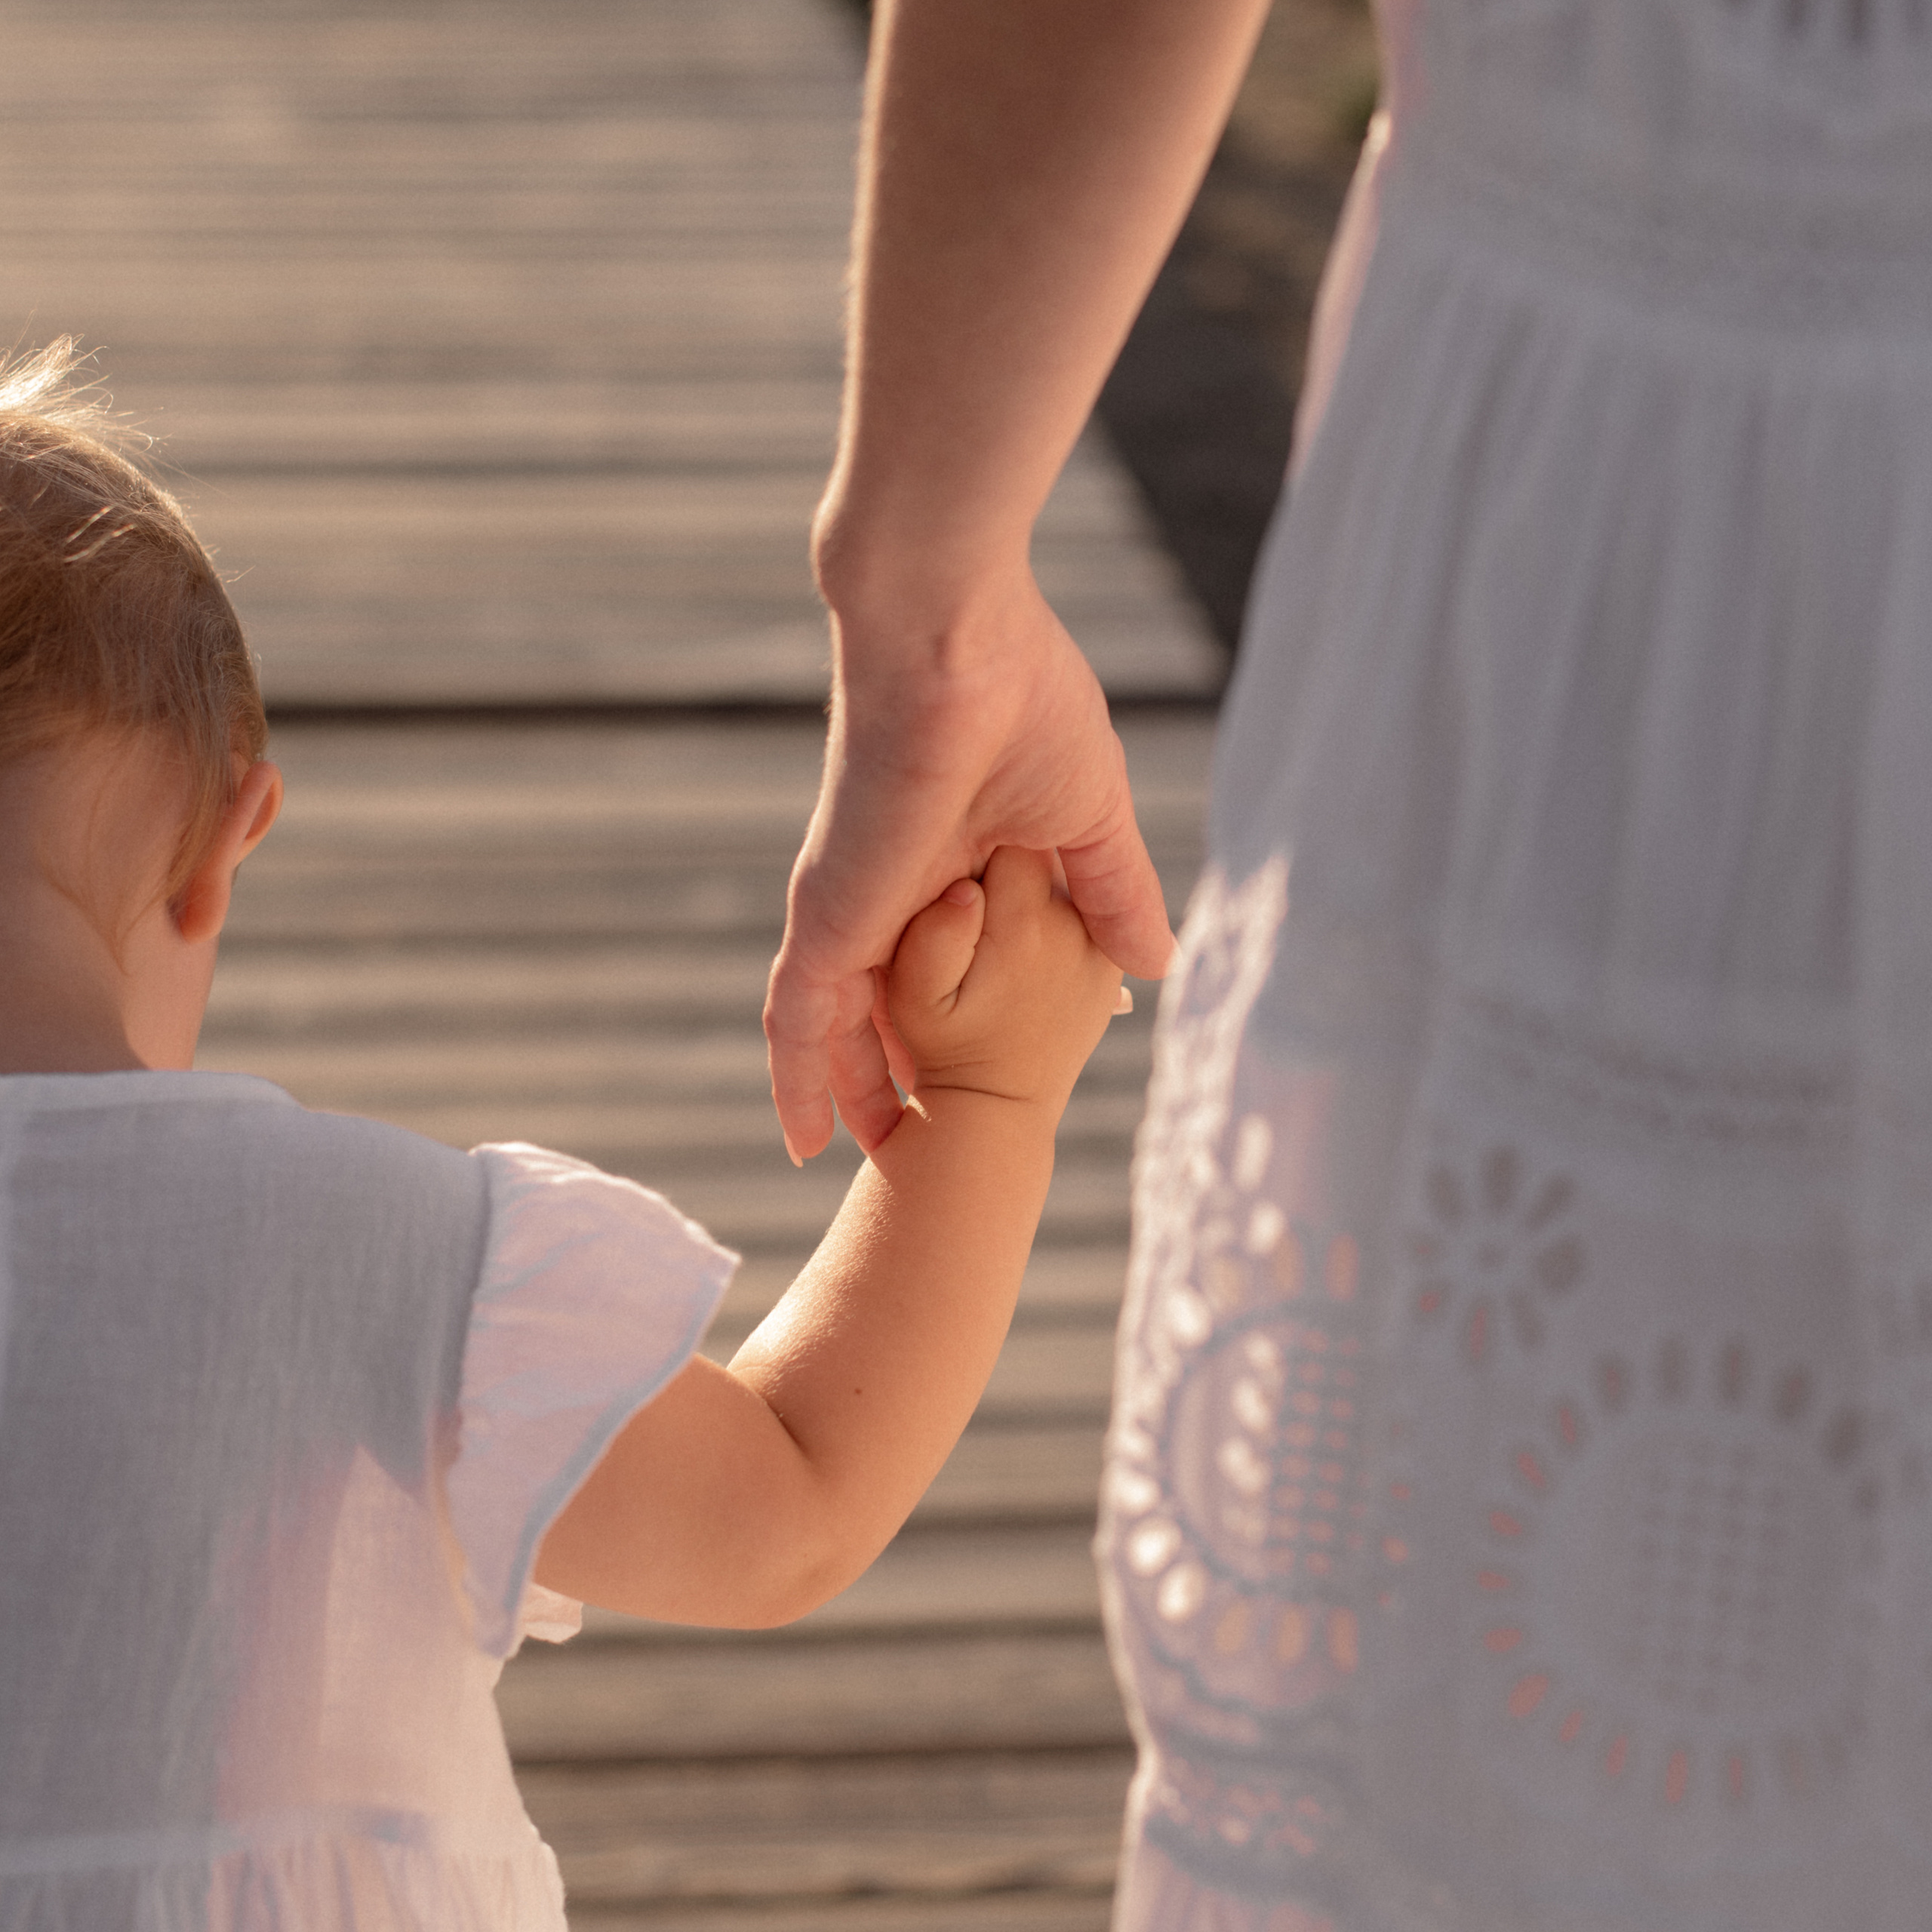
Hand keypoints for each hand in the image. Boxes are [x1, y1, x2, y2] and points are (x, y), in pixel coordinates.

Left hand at [765, 566, 1173, 1160]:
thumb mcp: (1091, 821)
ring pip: (832, 1023)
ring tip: (867, 1158)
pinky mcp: (826, 916)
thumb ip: (1114, 892)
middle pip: (886, 1000)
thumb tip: (1154, 961)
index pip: (951, 963)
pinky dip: (798, 1079)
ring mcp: (854, 907)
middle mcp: (894, 892)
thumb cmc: (1024, 701)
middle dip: (898, 1065)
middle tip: (916, 1135)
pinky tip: (803, 1138)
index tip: (984, 1071)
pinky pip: (796, 1017)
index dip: (960, 1019)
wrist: (953, 640)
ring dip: (845, 1092)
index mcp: (953, 863)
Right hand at [886, 845, 1123, 1119]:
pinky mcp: (1113, 961)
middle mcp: (1075, 924)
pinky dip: (1053, 913)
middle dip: (1001, 863)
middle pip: (1037, 850)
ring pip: (1061, 876)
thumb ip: (930, 934)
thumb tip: (965, 886)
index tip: (951, 872)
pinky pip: (1083, 908)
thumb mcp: (913, 998)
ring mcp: (1102, 943)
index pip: (1004, 835)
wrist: (998, 1104)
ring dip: (1029, 888)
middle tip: (972, 900)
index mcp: (1024, 920)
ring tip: (995, 927)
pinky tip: (1021, 943)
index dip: (971, 843)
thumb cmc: (942, 1044)